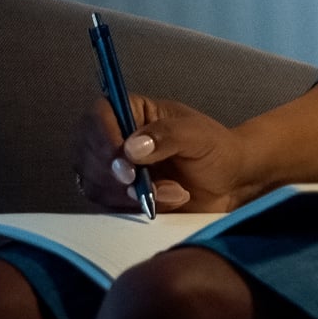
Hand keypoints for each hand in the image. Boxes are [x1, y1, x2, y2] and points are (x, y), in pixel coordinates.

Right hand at [73, 93, 256, 213]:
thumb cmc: (217, 150)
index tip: (125, 163)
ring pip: (94, 182)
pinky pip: (107, 205)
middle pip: (88, 151)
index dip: (103, 138)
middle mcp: (118, 137)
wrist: (230, 184)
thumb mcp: (199, 135)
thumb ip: (168, 135)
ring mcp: (114, 169)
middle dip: (113, 173)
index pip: (100, 115)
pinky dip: (133, 208)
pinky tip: (165, 201)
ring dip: (128, 194)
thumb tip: (132, 147)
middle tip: (141, 182)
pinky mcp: (118, 196)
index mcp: (135, 111)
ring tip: (171, 191)